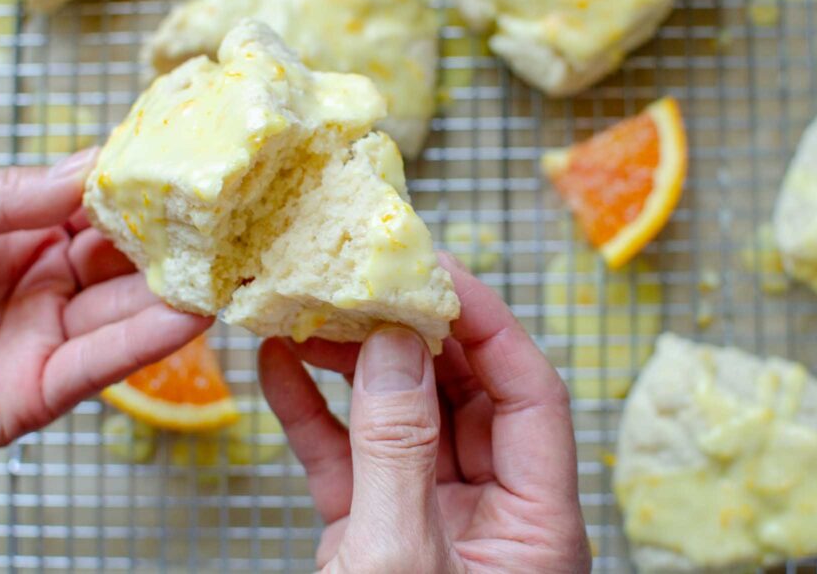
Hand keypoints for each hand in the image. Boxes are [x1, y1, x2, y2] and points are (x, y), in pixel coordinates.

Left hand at [0, 151, 210, 476]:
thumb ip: (6, 193)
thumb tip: (89, 169)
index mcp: (14, 229)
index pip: (93, 203)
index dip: (138, 185)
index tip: (188, 163)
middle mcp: (41, 280)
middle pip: (125, 256)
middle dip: (174, 237)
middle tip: (229, 216)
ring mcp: (43, 336)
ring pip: (126, 309)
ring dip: (177, 290)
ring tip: (227, 264)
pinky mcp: (37, 392)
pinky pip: (102, 363)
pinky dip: (148, 341)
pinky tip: (188, 316)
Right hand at [258, 255, 589, 573]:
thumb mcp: (401, 556)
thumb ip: (398, 451)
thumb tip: (394, 348)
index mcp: (537, 523)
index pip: (531, 393)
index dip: (489, 323)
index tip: (438, 272)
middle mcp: (491, 512)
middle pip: (464, 393)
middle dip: (409, 334)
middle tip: (365, 282)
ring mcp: (429, 519)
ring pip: (400, 418)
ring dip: (352, 366)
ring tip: (308, 315)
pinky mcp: (372, 534)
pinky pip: (348, 459)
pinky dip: (313, 414)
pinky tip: (279, 368)